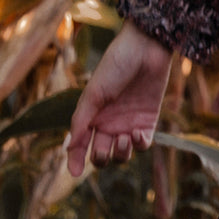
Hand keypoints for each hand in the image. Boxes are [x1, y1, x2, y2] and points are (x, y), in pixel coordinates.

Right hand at [66, 20, 172, 177]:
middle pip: (102, 156)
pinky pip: (144, 144)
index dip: (75, 162)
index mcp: (92, 117)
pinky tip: (137, 134)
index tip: (74, 172)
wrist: (145, 47)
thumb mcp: (93, 95)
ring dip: (121, 154)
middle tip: (106, 144)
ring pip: (122, 155)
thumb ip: (80, 124)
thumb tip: (68, 154)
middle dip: (102, 158)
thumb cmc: (115, 66)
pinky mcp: (149, 119)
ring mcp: (129, 122)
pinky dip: (140, 145)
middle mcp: (110, 123)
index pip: (81, 148)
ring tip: (124, 138)